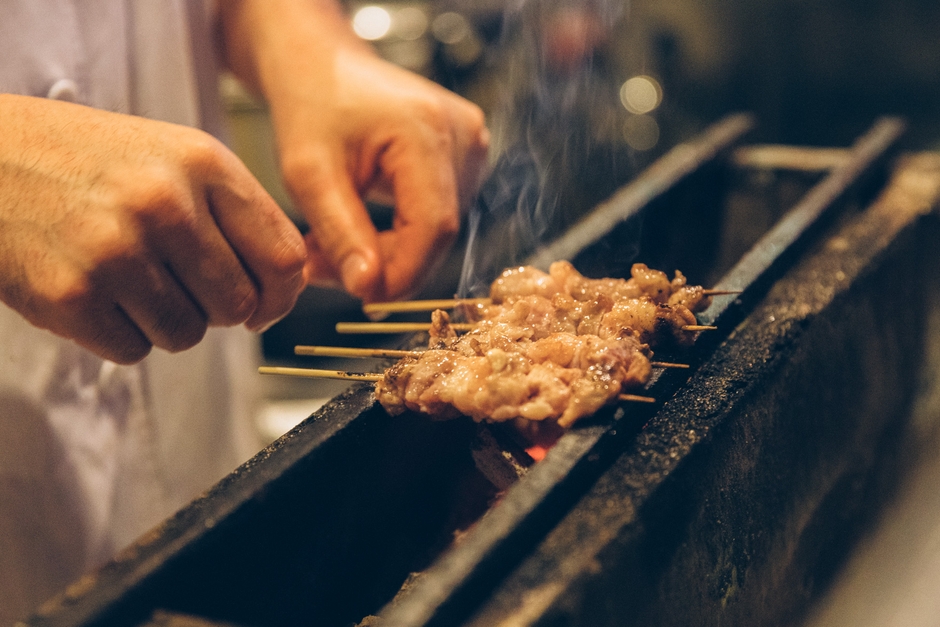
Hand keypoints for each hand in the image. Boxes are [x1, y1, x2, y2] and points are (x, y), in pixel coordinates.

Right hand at [0, 94, 305, 363]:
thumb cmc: (89, 162)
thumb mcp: (173, 157)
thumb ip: (234, 215)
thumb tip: (285, 289)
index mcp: (204, 164)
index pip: (284, 259)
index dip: (280, 296)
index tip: (262, 304)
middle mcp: (166, 203)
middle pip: (237, 306)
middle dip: (213, 307)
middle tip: (175, 281)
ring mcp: (116, 250)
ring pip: (187, 335)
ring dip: (164, 322)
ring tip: (128, 279)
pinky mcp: (70, 295)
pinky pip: (132, 351)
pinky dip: (117, 334)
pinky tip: (93, 290)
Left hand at [220, 0, 488, 302]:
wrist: (322, 66)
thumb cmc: (311, 105)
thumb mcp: (310, 173)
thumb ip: (341, 233)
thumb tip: (369, 291)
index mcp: (428, 131)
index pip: (434, 227)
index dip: (401, 273)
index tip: (358, 294)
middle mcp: (464, 136)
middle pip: (437, 232)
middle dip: (385, 263)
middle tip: (324, 267)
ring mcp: (471, 144)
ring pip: (436, 230)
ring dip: (387, 250)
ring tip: (332, 242)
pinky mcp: (466, 155)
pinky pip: (438, 214)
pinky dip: (399, 232)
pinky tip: (359, 225)